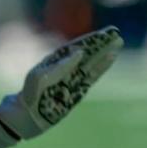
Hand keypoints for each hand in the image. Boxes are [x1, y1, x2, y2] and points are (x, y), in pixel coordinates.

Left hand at [0, 26, 122, 139]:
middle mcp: (65, 68)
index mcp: (54, 61)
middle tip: (115, 32)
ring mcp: (73, 78)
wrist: (29, 115)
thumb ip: (60, 66)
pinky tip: (110, 57)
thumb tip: (79, 53)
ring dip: (104, 52)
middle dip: (99, 43)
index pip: (74, 47)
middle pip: (85, 52)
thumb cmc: (31, 94)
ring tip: (117, 42)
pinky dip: (102, 67)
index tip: (103, 32)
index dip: (88, 39)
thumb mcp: (40, 77)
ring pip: (92, 62)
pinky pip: (93, 76)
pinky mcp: (79, 90)